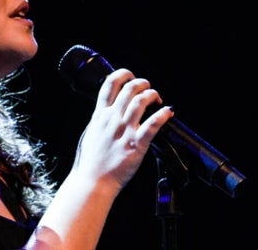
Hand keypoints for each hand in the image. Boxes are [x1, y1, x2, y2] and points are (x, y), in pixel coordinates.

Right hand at [73, 68, 173, 193]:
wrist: (92, 181)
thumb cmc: (89, 162)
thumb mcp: (89, 133)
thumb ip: (98, 122)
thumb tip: (104, 114)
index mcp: (99, 115)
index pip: (110, 84)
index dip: (123, 74)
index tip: (130, 76)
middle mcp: (112, 119)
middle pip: (129, 88)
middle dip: (142, 83)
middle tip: (148, 89)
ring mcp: (124, 130)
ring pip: (141, 101)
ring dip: (152, 95)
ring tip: (157, 99)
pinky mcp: (136, 144)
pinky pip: (153, 124)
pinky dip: (163, 114)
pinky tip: (168, 112)